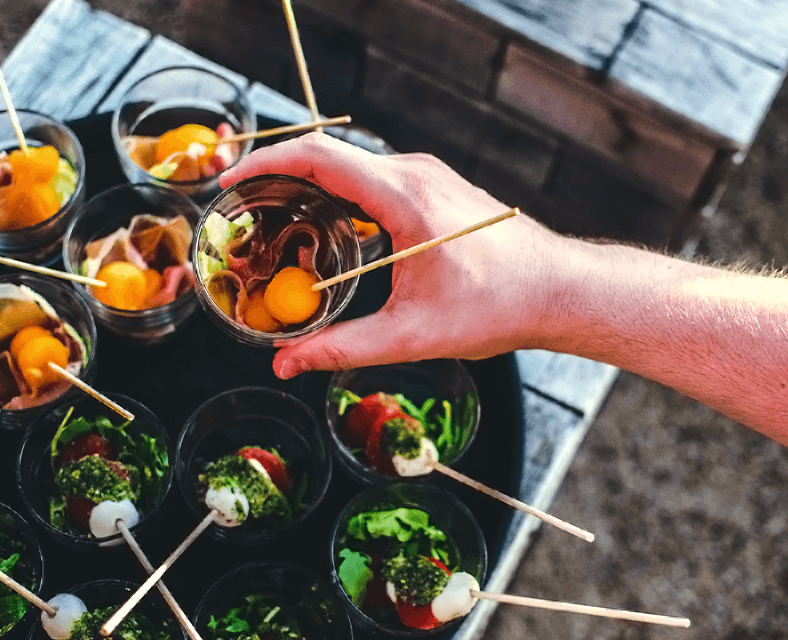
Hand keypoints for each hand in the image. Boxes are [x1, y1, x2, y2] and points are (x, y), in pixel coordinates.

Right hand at [220, 133, 565, 378]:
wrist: (557, 289)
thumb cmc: (498, 306)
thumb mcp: (413, 335)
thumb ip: (343, 348)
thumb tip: (285, 364)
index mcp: (404, 196)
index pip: (319, 157)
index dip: (265, 164)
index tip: (230, 183)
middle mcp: (414, 172)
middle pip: (328, 158)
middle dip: (277, 181)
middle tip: (243, 217)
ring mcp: (427, 175)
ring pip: (350, 169)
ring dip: (309, 191)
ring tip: (276, 226)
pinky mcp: (435, 187)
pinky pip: (373, 180)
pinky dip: (339, 198)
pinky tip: (328, 234)